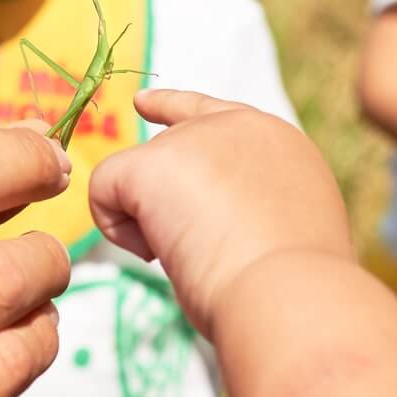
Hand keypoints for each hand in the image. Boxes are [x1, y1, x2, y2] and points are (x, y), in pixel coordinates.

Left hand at [88, 89, 350, 335]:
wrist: (289, 294)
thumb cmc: (292, 287)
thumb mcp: (281, 229)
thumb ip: (245, 207)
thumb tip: (194, 226)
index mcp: (276, 143)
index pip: (214, 114)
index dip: (172, 108)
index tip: (142, 103)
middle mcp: (236, 126)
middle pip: (167, 152)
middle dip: (163, 199)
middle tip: (194, 246)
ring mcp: (192, 137)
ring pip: (136, 178)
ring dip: (151, 227)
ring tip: (198, 257)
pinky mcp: (151, 161)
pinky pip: (105, 188)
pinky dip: (119, 231)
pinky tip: (156, 255)